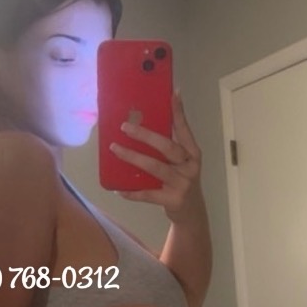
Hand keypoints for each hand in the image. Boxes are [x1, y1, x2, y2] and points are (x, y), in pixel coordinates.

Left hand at [108, 90, 202, 222]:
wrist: (191, 213)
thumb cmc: (181, 181)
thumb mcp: (181, 163)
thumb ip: (167, 147)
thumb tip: (142, 123)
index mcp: (192, 153)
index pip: (184, 129)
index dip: (178, 112)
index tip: (172, 94)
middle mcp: (189, 166)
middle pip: (167, 146)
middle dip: (145, 135)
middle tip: (125, 126)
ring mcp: (182, 184)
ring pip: (155, 167)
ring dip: (132, 157)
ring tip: (115, 149)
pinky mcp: (172, 200)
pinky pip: (148, 194)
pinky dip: (132, 191)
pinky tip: (118, 188)